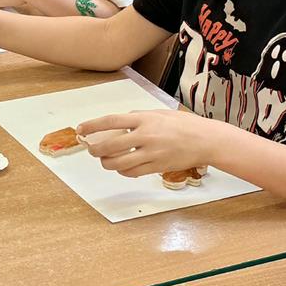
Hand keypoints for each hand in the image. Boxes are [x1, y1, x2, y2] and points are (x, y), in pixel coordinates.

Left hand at [77, 109, 214, 177]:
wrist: (205, 140)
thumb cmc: (182, 124)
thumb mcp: (158, 113)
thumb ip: (138, 117)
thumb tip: (120, 122)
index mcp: (144, 119)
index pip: (111, 121)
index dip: (92, 125)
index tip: (81, 128)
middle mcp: (145, 136)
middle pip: (110, 145)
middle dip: (95, 149)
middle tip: (91, 149)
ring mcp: (151, 153)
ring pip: (118, 163)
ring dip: (106, 163)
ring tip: (105, 160)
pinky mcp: (157, 167)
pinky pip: (132, 172)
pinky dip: (122, 171)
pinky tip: (122, 167)